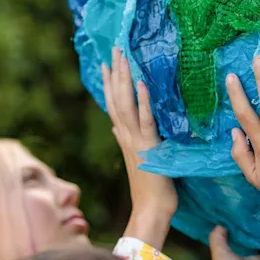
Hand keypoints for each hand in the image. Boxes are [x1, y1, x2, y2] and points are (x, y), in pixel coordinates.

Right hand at [102, 47, 176, 244]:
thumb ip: (127, 141)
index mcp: (125, 138)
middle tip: (114, 48)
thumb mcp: (138, 159)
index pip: (114, 104)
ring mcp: (137, 141)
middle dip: (115, 72)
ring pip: (126, 105)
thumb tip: (116, 127)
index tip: (108, 61)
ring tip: (123, 58)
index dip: (110, 82)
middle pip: (117, 98)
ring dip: (124, 80)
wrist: (151, 212)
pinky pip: (146, 121)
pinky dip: (143, 102)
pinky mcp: (150, 148)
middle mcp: (127, 136)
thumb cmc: (150, 188)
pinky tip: (141, 84)